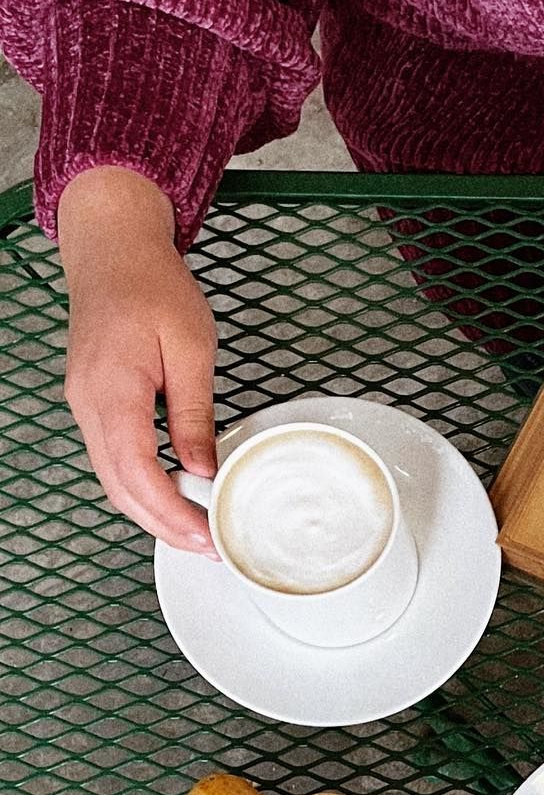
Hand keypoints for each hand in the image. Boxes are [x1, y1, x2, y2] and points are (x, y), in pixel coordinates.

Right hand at [58, 167, 218, 552]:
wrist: (112, 246)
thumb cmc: (152, 284)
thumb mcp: (192, 347)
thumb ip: (195, 415)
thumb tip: (202, 469)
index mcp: (113, 392)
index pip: (137, 474)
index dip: (172, 514)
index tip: (206, 536)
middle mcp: (89, 405)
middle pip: (119, 489)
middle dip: (163, 527)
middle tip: (207, 548)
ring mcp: (85, 405)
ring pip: (112, 480)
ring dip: (151, 513)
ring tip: (195, 532)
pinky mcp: (92, 403)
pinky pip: (113, 459)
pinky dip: (140, 487)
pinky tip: (173, 497)